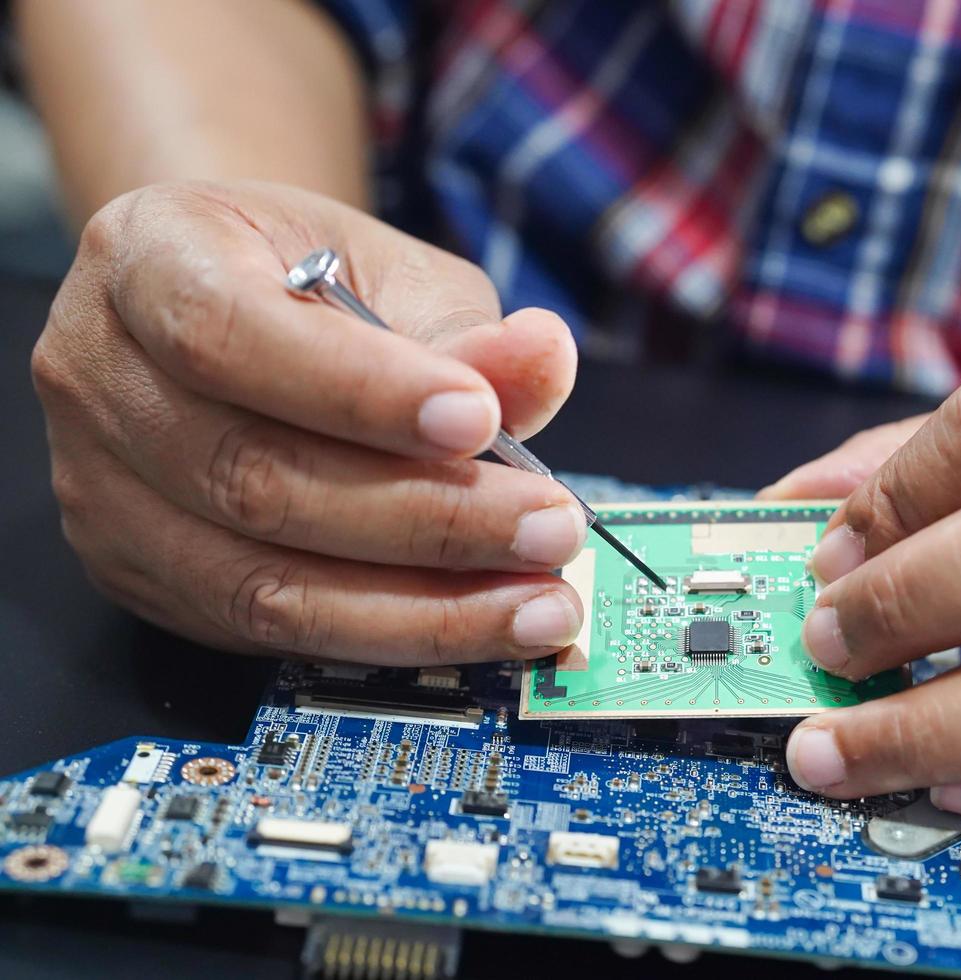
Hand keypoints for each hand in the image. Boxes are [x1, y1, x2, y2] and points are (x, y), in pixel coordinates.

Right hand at [32, 180, 585, 663]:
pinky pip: (269, 631)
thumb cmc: (312, 278)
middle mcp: (98, 377)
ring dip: (423, 603)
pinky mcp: (141, 575)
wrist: (235, 307)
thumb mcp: (392, 271)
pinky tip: (479, 623)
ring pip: (261, 581)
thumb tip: (543, 362)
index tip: (478, 418)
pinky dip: (391, 634)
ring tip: (538, 601)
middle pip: (252, 477)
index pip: (230, 334)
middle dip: (427, 516)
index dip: (358, 389)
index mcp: (147, 258)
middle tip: (550, 527)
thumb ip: (462, 328)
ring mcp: (104, 490)